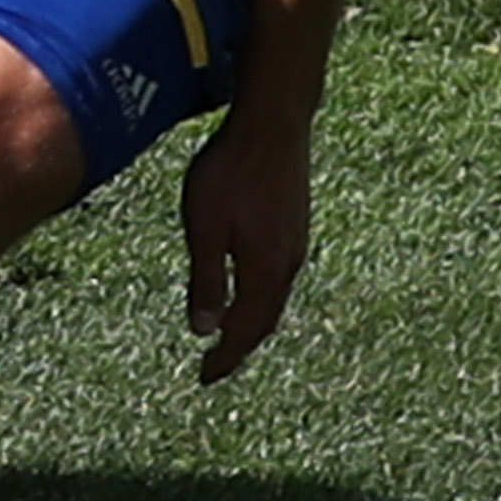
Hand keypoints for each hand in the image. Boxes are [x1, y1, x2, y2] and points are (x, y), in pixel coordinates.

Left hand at [175, 103, 314, 384]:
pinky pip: (279, 277)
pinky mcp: (296, 224)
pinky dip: (261, 296)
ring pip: (274, 298)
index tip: (205, 377)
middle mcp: (288, 264)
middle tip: (215, 366)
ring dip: (251, 322)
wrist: (274, 123)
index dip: (225, 358)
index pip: (245, 331)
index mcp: (265, 271)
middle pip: (264, 320)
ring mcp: (296, 243)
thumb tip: (204, 331)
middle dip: (239, 346)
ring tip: (229, 334)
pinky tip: (248, 287)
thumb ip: (207, 281)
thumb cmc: (231, 172)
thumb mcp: (204, 229)